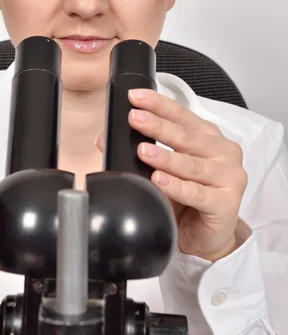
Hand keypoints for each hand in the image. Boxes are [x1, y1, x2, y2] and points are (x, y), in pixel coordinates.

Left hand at [96, 88, 247, 261]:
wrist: (207, 237)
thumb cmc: (189, 199)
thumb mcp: (163, 170)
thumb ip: (139, 153)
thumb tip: (104, 139)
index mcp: (209, 137)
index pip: (181, 115)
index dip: (158, 104)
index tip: (135, 97)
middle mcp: (223, 152)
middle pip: (186, 136)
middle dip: (158, 126)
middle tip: (135, 118)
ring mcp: (229, 177)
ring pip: (191, 164)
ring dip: (165, 157)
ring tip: (143, 151)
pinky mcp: (226, 203)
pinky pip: (197, 193)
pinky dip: (177, 186)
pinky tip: (160, 180)